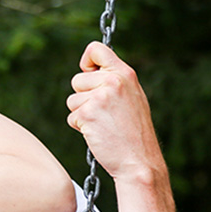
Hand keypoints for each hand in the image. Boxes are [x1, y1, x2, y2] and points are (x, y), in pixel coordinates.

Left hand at [66, 42, 165, 181]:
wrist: (139, 162)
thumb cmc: (134, 133)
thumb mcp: (131, 98)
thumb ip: (114, 82)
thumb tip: (89, 71)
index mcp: (125, 74)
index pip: (96, 49)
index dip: (86, 61)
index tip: (88, 73)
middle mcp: (113, 81)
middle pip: (77, 80)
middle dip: (83, 97)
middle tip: (103, 114)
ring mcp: (99, 97)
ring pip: (72, 100)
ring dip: (81, 114)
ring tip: (103, 124)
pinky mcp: (87, 114)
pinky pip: (71, 117)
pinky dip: (80, 127)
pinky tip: (98, 133)